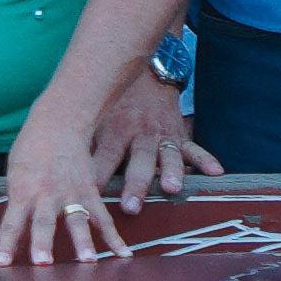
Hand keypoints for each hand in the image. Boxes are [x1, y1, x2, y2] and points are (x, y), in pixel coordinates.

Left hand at [0, 103, 128, 264]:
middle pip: (43, 222)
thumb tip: (18, 231)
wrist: (60, 120)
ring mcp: (71, 193)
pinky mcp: (90, 191)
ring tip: (88, 260)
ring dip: (82, 242)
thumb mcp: (16, 173)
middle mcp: (46, 194)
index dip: (5, 245)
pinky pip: (102, 217)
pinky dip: (113, 236)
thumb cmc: (32, 148)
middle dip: (43, 243)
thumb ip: (19, 202)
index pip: (11, 223)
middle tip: (42, 263)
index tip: (0, 264)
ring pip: (77, 220)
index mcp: (23, 190)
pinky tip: (123, 253)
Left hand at [89, 72, 217, 213]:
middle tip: (131, 206)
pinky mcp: (181, 137)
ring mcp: (164, 136)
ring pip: (168, 156)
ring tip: (172, 188)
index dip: (97, 177)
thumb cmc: (117, 106)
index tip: (90, 199)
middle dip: (136, 183)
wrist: (148, 74)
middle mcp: (141, 134)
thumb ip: (87, 149)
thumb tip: (64, 178)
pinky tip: (216, 172)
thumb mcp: (99, 121)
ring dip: (170, 172)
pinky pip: (195, 149)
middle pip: (139, 161)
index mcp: (117, 131)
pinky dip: (205, 160)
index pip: (105, 158)